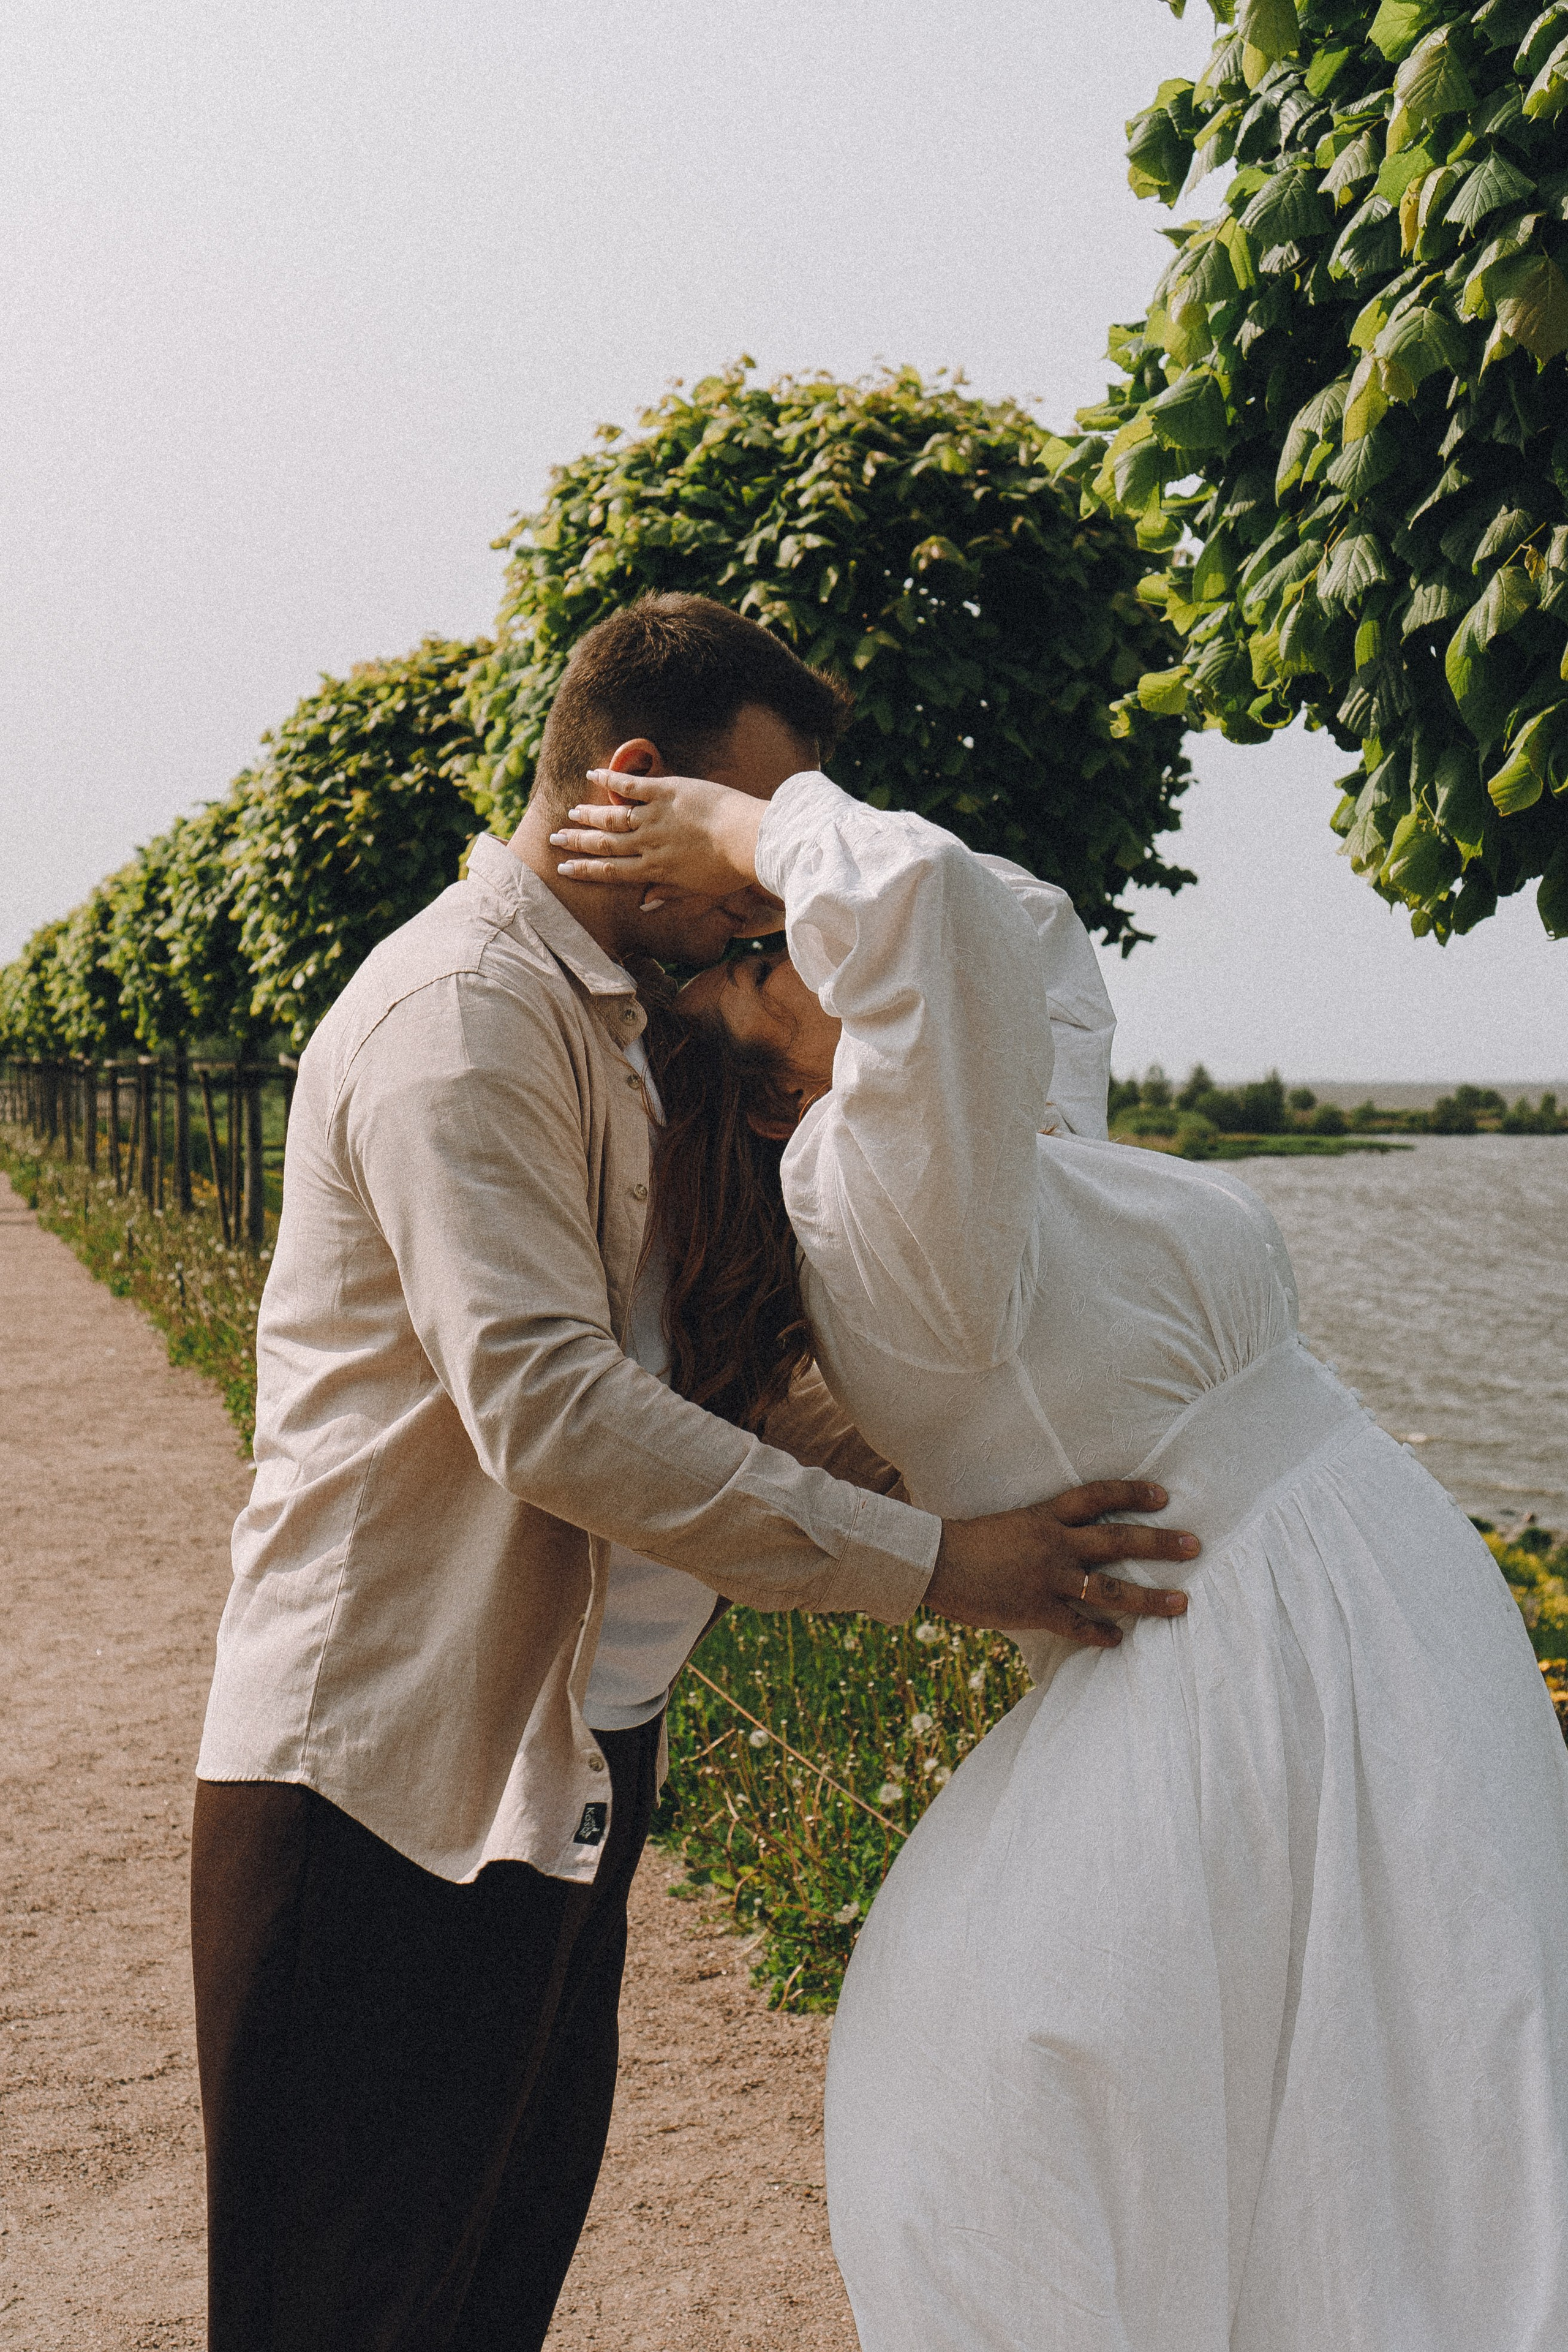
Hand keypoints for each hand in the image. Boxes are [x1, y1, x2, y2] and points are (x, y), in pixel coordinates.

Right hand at [549, 773, 771, 908]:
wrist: (749, 840)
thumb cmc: (730, 869)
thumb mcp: (699, 889)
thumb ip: (669, 893)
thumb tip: (645, 903)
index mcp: (656, 870)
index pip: (613, 872)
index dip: (586, 870)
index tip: (565, 868)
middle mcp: (649, 844)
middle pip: (606, 844)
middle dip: (578, 842)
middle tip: (554, 839)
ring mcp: (656, 817)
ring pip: (613, 816)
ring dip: (589, 814)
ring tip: (570, 812)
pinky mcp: (666, 791)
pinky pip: (632, 785)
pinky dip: (610, 779)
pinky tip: (593, 774)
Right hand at [926, 1482, 1196, 1647]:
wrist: (933, 1561)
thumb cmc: (964, 1542)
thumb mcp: (1008, 1524)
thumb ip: (1038, 1530)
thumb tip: (1064, 1538)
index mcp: (1045, 1515)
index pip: (1097, 1496)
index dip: (1132, 1493)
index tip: (1163, 1495)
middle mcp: (1054, 1543)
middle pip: (1118, 1539)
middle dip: (1159, 1542)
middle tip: (1194, 1544)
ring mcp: (1048, 1578)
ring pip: (1111, 1588)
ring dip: (1149, 1598)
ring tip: (1182, 1602)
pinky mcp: (1035, 1609)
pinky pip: (1078, 1624)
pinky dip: (1100, 1634)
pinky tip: (1118, 1641)